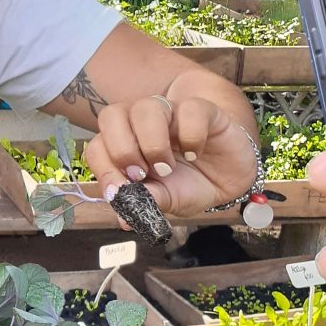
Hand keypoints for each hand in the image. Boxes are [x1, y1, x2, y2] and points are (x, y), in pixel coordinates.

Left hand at [84, 96, 257, 220]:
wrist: (228, 179)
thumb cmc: (188, 185)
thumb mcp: (166, 200)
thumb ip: (145, 203)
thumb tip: (123, 218)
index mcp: (123, 144)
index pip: (96, 146)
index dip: (104, 168)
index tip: (122, 191)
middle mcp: (140, 123)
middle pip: (111, 115)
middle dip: (122, 150)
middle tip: (142, 174)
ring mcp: (169, 112)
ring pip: (146, 107)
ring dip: (153, 143)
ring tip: (168, 167)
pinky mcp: (200, 109)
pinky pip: (188, 109)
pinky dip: (191, 135)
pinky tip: (196, 153)